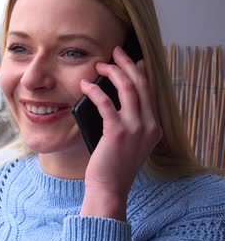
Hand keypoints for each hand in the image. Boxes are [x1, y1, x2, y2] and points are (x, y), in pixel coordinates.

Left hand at [79, 46, 162, 219]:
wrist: (109, 188)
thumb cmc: (111, 165)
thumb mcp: (127, 141)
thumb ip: (126, 121)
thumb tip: (113, 97)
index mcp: (154, 127)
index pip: (149, 91)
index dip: (139, 72)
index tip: (131, 59)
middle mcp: (149, 125)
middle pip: (141, 84)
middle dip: (127, 64)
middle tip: (115, 52)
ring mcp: (136, 128)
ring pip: (128, 88)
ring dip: (112, 72)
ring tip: (99, 65)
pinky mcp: (118, 132)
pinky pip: (106, 103)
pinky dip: (95, 90)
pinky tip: (86, 85)